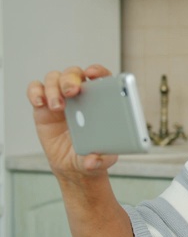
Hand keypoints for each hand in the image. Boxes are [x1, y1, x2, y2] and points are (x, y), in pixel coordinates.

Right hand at [26, 64, 117, 179]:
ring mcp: (61, 99)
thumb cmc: (92, 154)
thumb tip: (94, 160)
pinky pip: (36, 90)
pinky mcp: (44, 107)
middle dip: (72, 78)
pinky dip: (35, 92)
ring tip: (57, 107)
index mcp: (100, 101)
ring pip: (55, 79)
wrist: (73, 165)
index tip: (93, 74)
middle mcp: (80, 96)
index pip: (101, 77)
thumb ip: (101, 160)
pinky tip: (40, 102)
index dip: (98, 71)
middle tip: (72, 91)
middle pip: (74, 74)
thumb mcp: (102, 160)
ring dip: (54, 88)